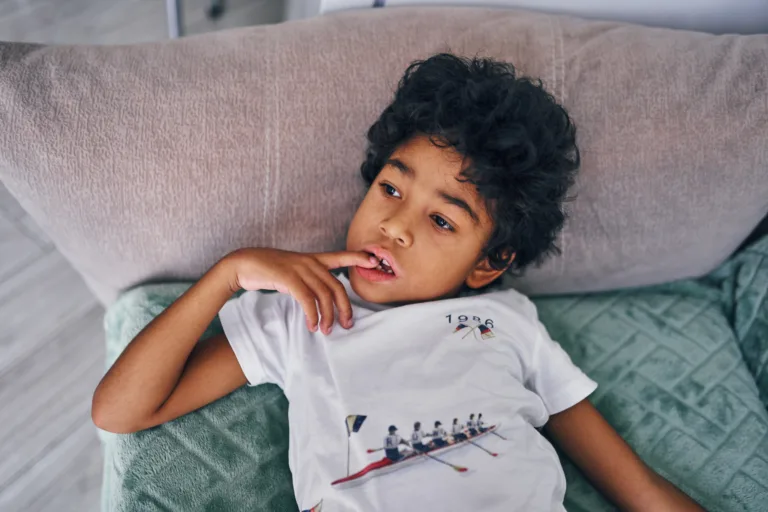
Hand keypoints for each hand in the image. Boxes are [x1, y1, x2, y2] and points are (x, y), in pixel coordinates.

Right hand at [223, 248, 378, 333]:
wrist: (244, 263)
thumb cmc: (269, 269)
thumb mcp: (293, 271)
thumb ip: (308, 279)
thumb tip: (320, 298)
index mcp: (313, 259)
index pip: (340, 256)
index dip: (358, 258)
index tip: (374, 261)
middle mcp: (310, 262)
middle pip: (337, 286)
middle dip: (345, 307)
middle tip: (348, 324)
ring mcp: (300, 269)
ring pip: (324, 295)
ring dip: (328, 316)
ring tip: (327, 330)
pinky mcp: (288, 277)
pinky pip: (307, 299)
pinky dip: (312, 314)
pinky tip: (312, 325)